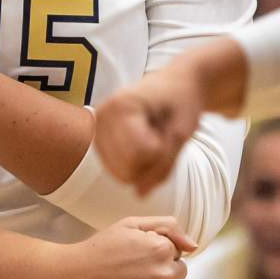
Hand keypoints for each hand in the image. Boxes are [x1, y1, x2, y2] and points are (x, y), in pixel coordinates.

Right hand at [52, 215, 193, 278]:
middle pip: (177, 274)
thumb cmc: (98, 250)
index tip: (134, 255)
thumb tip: (194, 246)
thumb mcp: (130, 225)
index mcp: (162, 251)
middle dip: (160, 271)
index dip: (155, 252)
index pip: (176, 253)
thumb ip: (167, 227)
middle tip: (131, 271)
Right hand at [94, 39, 243, 193]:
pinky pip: (118, 171)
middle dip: (152, 162)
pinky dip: (136, 164)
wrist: (177, 83)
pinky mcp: (99, 139)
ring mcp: (97, 127)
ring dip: (145, 164)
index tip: (169, 130)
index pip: (140, 154)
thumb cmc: (182, 102)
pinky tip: (142, 143)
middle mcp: (102, 115)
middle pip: (127, 168)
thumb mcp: (182, 133)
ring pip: (121, 174)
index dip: (163, 151)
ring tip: (153, 137)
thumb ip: (163, 166)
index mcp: (121, 105)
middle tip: (162, 136)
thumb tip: (140, 195)